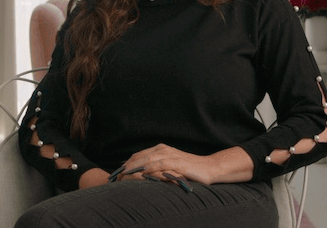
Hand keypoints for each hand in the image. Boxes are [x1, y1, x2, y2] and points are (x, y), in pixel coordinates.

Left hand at [114, 143, 251, 185]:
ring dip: (133, 169)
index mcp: (160, 149)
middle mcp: (163, 149)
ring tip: (123, 177)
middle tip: (116, 178)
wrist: (210, 168)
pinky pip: (159, 164)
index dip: (126, 164)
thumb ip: (158, 168)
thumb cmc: (191, 169)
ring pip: (146, 160)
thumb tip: (143, 176)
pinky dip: (148, 169)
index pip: (138, 155)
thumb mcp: (171, 167)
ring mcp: (170, 155)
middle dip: (126, 167)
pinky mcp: (176, 162)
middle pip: (138, 157)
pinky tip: (141, 174)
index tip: (117, 174)